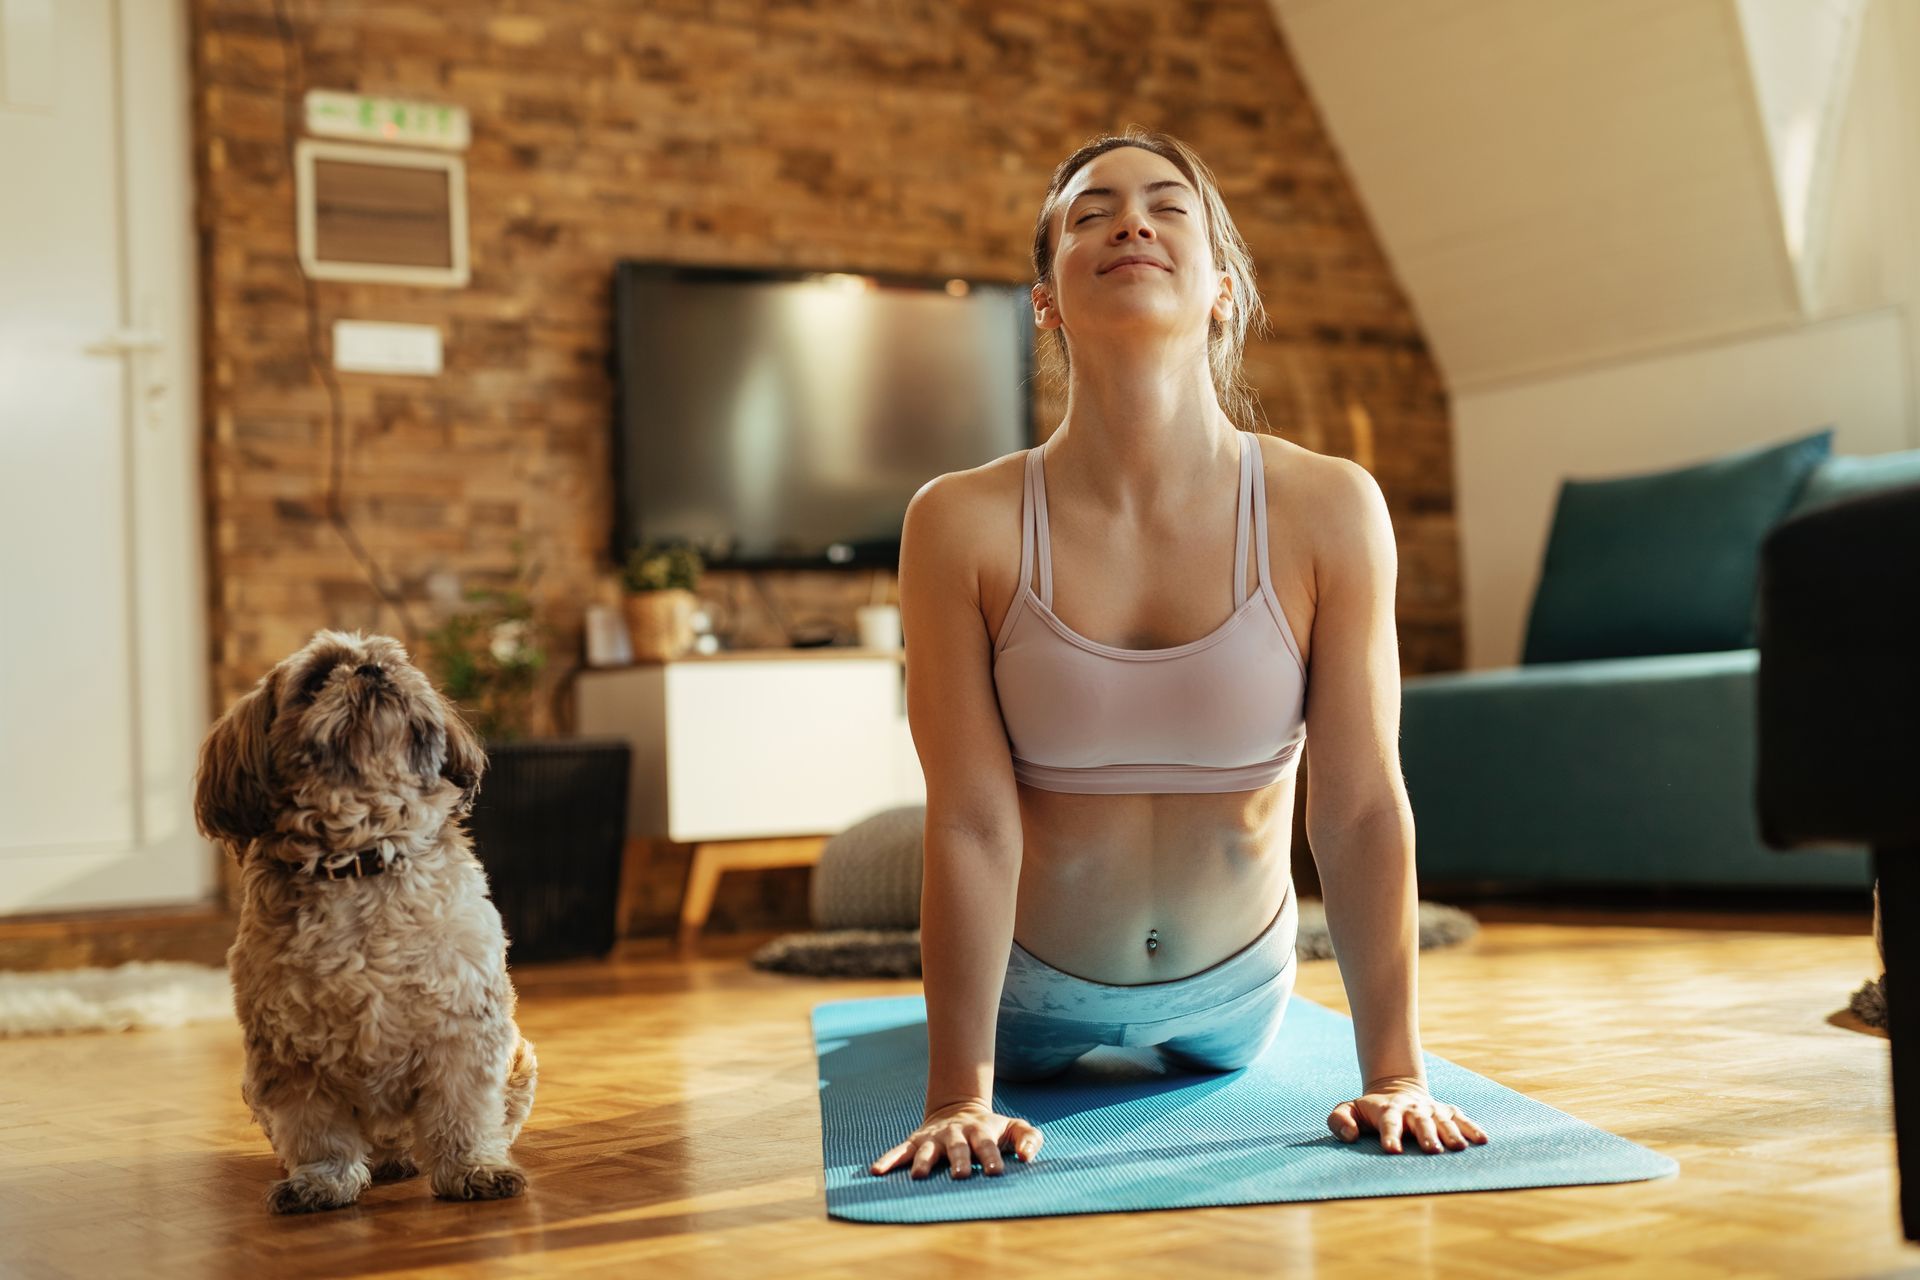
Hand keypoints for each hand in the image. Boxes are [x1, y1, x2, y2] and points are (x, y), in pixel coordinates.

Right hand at [868, 1100, 1043, 1178]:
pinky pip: (900, 1151)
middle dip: (959, 1160)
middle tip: (960, 1175)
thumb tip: (1026, 1156)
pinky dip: (888, 1159)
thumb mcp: (1013, 1128)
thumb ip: (1029, 1138)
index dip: (992, 1157)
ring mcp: (934, 1138)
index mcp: (980, 1132)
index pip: (988, 1145)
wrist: (958, 1110)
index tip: (996, 1172)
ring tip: (919, 1176)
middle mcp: (955, 1135)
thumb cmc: (991, 1129)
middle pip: (958, 1148)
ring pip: (928, 1150)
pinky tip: (877, 1171)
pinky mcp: (916, 1142)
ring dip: (924, 1161)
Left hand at [1327, 1076, 1488, 1153]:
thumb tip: (1350, 1136)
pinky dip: (1471, 1128)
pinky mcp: (1446, 1110)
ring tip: (1458, 1148)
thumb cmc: (1369, 1110)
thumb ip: (1340, 1120)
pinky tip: (1482, 1140)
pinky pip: (1461, 1118)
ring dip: (1450, 1133)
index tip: (1393, 1150)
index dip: (1390, 1135)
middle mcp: (1412, 1109)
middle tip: (1432, 1150)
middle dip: (1426, 1135)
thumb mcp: (1348, 1109)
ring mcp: (1431, 1109)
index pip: (1389, 1122)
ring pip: (1442, 1120)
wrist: (1394, 1089)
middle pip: (1420, 1121)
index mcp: (1388, 1110)